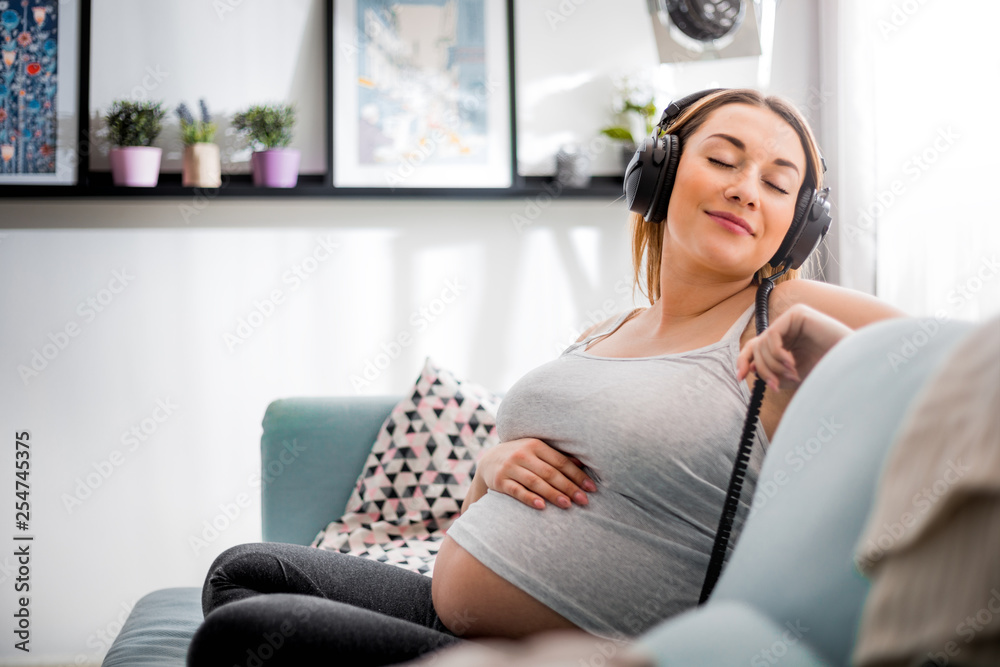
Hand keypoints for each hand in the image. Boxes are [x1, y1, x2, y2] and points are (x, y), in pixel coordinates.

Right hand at [477, 438, 596, 509]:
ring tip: (567, 505)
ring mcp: (510, 467)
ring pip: (535, 482)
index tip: (591, 488)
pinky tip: (541, 506)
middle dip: (569, 487)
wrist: (488, 461)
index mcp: (536, 445)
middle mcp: (522, 454)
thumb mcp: (536, 451)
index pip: (561, 461)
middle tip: (584, 501)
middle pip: (550, 473)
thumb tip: (582, 464)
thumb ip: (556, 457)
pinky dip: (529, 498)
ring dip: (552, 494)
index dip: (577, 475)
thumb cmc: (520, 457)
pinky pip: (516, 491)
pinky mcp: (499, 481)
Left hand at [736, 303, 852, 391]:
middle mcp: (787, 326)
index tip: (741, 378)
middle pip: (757, 346)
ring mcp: (792, 318)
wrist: (852, 364)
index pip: (755, 346)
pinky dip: (777, 354)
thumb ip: (771, 371)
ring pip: (763, 342)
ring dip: (773, 365)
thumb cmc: (826, 370)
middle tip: (775, 385)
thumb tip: (748, 369)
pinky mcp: (797, 314)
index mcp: (785, 339)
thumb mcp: (792, 375)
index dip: (744, 360)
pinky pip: (773, 335)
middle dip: (763, 369)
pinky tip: (791, 364)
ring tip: (791, 375)